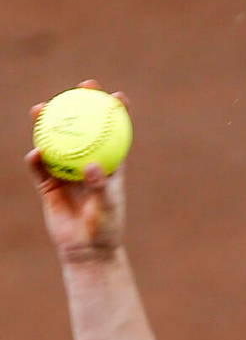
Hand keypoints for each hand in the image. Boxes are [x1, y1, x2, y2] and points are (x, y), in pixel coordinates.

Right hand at [27, 82, 127, 259]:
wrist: (86, 252)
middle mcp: (85, 164)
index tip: (116, 96)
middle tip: (79, 88)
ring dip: (47, 123)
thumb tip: (92, 166)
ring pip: (55, 141)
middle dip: (79, 104)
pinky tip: (35, 154)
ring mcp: (66, 172)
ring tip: (40, 109)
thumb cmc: (104, 230)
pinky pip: (40, 167)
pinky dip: (37, 159)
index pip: (113, 135)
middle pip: (82, 128)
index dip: (115, 114)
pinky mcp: (49, 185)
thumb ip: (100, 187)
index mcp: (108, 167)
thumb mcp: (106, 208)